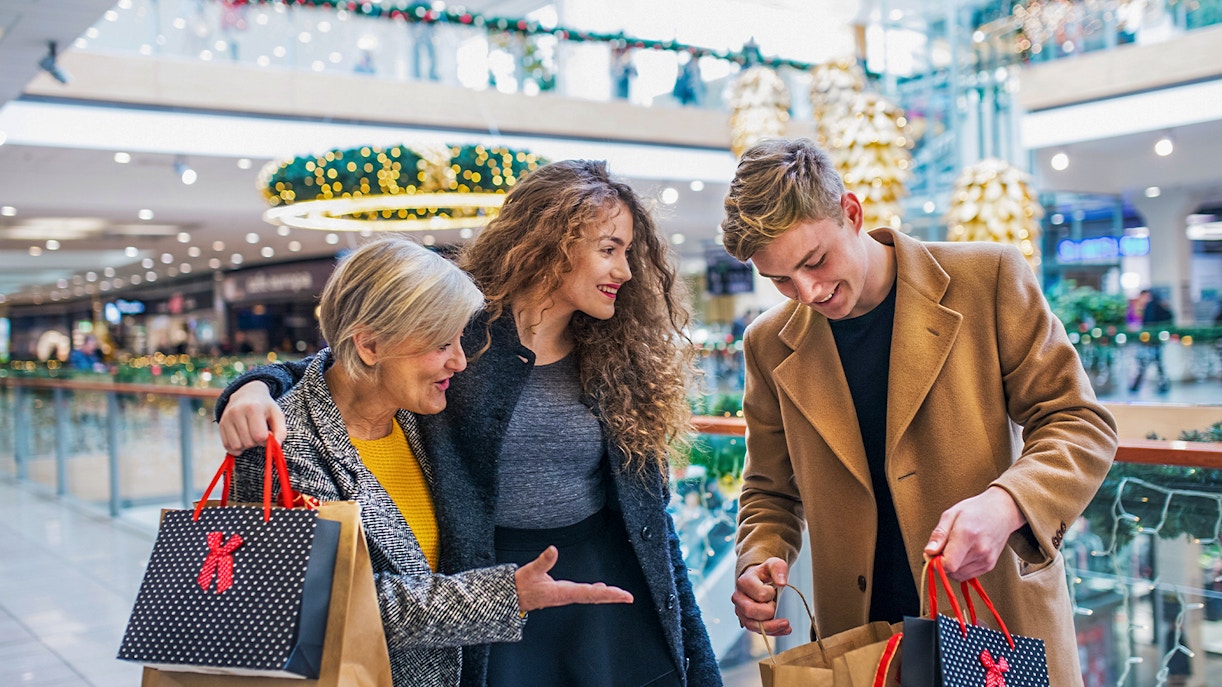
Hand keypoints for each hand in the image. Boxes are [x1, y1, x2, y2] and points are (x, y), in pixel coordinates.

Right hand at [218, 382, 285, 453]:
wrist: (247, 393)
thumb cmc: (264, 406)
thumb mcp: (277, 415)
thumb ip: (281, 431)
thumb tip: (277, 446)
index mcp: (253, 408)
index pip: (259, 436)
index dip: (266, 440)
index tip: (268, 434)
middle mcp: (237, 412)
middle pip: (248, 442)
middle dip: (256, 442)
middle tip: (259, 433)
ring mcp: (226, 418)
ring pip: (236, 446)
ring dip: (246, 446)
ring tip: (250, 436)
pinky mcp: (220, 424)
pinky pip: (227, 446)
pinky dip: (236, 448)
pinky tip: (242, 439)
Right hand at [514, 546, 632, 611]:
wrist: (509, 599)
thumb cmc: (519, 587)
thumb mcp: (530, 571)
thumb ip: (542, 561)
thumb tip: (553, 549)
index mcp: (562, 592)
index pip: (589, 593)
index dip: (607, 594)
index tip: (622, 595)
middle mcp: (566, 596)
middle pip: (594, 597)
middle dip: (612, 596)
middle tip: (628, 597)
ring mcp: (565, 596)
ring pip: (590, 596)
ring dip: (605, 595)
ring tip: (619, 594)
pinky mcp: (562, 593)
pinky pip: (583, 594)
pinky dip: (595, 592)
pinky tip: (600, 588)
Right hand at [731, 557, 791, 635]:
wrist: (758, 580)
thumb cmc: (765, 573)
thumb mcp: (774, 564)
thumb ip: (778, 569)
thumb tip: (782, 583)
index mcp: (744, 582)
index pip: (759, 594)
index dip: (770, 594)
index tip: (773, 589)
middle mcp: (738, 597)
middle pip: (751, 611)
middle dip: (769, 611)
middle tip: (775, 604)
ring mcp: (741, 610)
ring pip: (752, 625)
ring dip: (772, 627)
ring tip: (787, 625)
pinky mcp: (746, 620)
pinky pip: (757, 631)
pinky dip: (773, 632)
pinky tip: (784, 629)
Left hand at [924, 487, 1025, 580]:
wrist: (1001, 511)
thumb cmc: (976, 510)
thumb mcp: (951, 514)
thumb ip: (939, 534)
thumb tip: (929, 552)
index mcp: (967, 535)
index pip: (949, 564)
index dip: (936, 562)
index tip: (933, 552)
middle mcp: (980, 550)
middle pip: (952, 571)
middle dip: (942, 563)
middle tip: (943, 547)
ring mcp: (986, 559)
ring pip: (959, 576)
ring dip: (951, 567)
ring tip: (954, 549)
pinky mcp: (989, 565)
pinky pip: (967, 575)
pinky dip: (960, 568)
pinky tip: (962, 553)